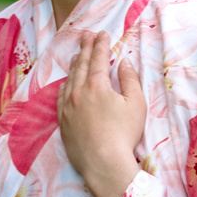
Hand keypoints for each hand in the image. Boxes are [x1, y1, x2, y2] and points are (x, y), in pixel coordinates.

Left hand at [57, 30, 145, 196]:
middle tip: (86, 35)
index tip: (102, 33)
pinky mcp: (62, 122)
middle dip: (85, 48)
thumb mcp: (136, 104)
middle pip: (81, 64)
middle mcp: (78, 92)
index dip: (100, 44)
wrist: (103, 163)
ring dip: (74, 65)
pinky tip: (66, 83)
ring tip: (78, 55)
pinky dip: (65, 85)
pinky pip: (60, 97)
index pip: (98, 58)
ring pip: (69, 79)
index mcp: (97, 85)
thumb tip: (123, 62)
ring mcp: (67, 107)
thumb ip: (130, 80)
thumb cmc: (124, 134)